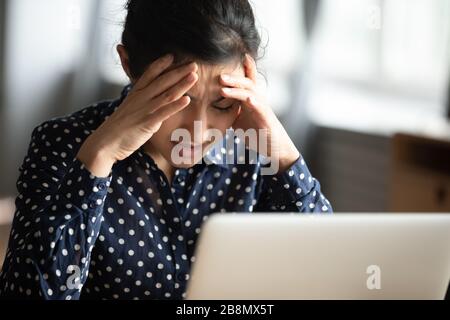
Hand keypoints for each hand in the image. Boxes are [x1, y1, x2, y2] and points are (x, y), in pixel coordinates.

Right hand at [77, 54, 198, 176]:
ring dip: (182, 84)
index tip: (173, 56)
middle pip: (162, 81)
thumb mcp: (129, 108)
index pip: (149, 73)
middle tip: (194, 64)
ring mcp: (144, 110)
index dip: (161, 64)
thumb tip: (151, 98)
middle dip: (179, 71)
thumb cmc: (118, 127)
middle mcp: (140, 98)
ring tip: (194, 76)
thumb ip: (141, 101)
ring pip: (166, 94)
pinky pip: (164, 112)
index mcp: (135, 93)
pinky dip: (176, 105)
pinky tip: (187, 100)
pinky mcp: (148, 123)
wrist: (105, 142)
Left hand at [219, 54, 299, 171]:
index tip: (236, 55)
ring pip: (252, 94)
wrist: (273, 147)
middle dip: (234, 78)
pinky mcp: (267, 119)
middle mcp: (259, 100)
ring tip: (223, 88)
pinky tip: (248, 100)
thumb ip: (229, 110)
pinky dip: (254, 103)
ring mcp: (263, 109)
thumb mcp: (239, 120)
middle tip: (219, 75)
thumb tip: (211, 106)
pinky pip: (261, 109)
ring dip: (237, 90)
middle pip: (247, 83)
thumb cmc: (256, 132)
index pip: (247, 80)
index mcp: (251, 98)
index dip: (245, 67)